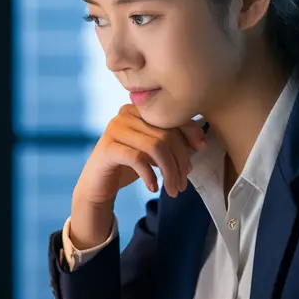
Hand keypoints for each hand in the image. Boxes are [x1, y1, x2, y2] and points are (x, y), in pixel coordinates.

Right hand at [70, 106, 205, 246]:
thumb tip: (200, 142)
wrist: (98, 185)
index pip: (172, 115)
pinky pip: (137, 159)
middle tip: (184, 183)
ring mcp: (114, 129)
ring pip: (155, 146)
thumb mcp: (154, 151)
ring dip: (170, 172)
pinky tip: (154, 187)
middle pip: (166, 133)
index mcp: (139, 108)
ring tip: (174, 190)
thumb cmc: (129, 165)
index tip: (201, 150)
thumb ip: (172, 141)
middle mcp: (125, 113)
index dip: (191, 131)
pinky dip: (150, 175)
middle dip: (181, 161)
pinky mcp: (107, 148)